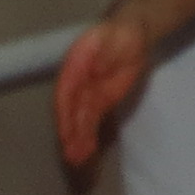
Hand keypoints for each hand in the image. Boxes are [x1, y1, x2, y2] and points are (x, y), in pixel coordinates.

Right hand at [53, 16, 153, 170]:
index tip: (64, 132)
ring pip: (80, 121)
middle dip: (70, 134)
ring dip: (78, 141)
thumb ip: (104, 53)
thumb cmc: (119, 34)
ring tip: (78, 161)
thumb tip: (96, 71)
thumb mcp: (114, 37)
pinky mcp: (100, 103)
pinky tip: (88, 152)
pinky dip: (89, 137)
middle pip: (70, 112)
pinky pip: (92, 123)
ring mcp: (87, 95)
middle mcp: (76, 84)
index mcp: (74, 66)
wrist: (131, 34)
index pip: (66, 93)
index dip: (64, 114)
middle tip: (71, 155)